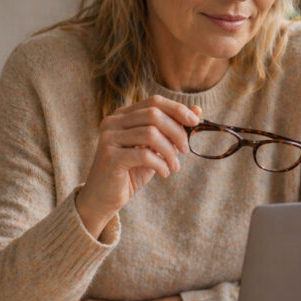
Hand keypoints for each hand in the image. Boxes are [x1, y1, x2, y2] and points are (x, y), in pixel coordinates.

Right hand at [76, 96, 201, 237]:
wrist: (103, 198)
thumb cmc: (130, 172)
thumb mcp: (154, 149)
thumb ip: (171, 129)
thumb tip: (197, 110)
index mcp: (123, 115)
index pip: (154, 102)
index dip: (177, 109)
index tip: (195, 122)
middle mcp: (113, 122)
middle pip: (154, 114)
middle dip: (177, 131)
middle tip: (185, 149)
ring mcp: (109, 138)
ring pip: (151, 133)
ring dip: (169, 151)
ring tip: (174, 165)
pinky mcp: (110, 158)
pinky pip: (144, 155)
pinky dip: (160, 164)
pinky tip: (164, 173)